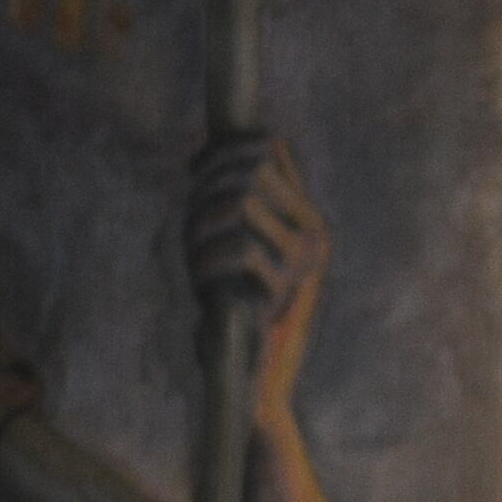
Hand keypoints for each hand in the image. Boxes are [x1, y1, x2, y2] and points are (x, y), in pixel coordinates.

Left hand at [187, 133, 328, 338]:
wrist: (246, 356)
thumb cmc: (236, 288)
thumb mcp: (237, 234)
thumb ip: (239, 193)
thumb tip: (219, 145)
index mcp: (306, 215)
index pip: (270, 150)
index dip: (225, 149)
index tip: (195, 170)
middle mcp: (312, 233)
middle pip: (252, 170)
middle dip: (208, 185)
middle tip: (189, 216)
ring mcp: (301, 261)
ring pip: (243, 203)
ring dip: (204, 223)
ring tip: (194, 249)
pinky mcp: (283, 289)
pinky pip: (241, 248)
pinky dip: (210, 258)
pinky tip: (201, 276)